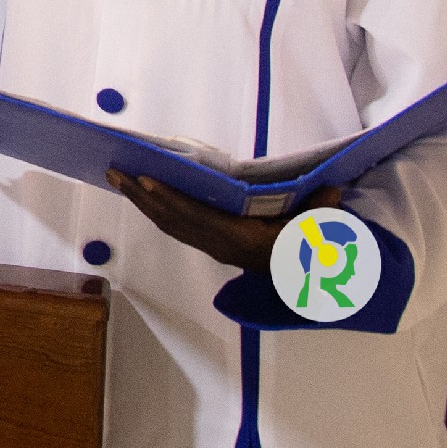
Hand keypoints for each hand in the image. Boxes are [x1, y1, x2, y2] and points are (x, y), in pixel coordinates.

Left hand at [106, 172, 343, 273]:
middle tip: (113, 171)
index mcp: (237, 238)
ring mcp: (208, 244)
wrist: (298, 276)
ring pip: (165, 221)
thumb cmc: (303, 247)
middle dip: (139, 194)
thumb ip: (320, 213)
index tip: (146, 180)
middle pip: (170, 217)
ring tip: (115, 176)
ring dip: (139, 200)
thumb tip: (333, 191)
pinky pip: (171, 225)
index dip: (169, 199)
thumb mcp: (315, 231)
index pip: (195, 216)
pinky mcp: (205, 243)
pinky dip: (151, 208)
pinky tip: (137, 193)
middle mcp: (216, 243)